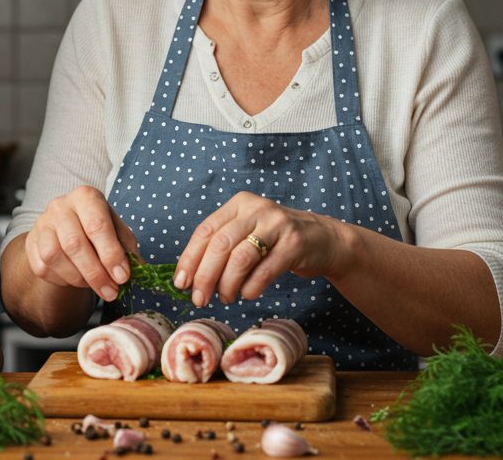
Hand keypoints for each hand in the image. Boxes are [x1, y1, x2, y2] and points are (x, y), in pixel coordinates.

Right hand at [23, 186, 138, 302]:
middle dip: (96, 274)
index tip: (122, 277)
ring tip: (94, 284)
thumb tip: (139, 269)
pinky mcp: (30, 242)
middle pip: (74, 244)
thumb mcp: (116, 230)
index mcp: (86, 196)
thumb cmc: (96, 226)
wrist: (66, 227)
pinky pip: (42, 268)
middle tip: (111, 292)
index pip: (97, 225)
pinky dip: (62, 279)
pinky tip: (75, 278)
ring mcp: (42, 224)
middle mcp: (60, 206)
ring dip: (78, 278)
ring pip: (55, 257)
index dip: (111, 254)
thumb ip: (127, 248)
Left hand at [173, 191, 356, 305]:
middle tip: (199, 299)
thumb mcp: (247, 233)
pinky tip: (248, 294)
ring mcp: (277, 224)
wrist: (322, 239)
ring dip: (228, 285)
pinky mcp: (295, 243)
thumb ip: (222, 247)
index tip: (181, 283)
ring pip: (241, 258)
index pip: (205, 231)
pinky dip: (251, 287)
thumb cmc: (275, 241)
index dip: (190, 259)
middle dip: (205, 276)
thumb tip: (190, 278)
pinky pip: (265, 270)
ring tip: (226, 298)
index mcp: (239, 204)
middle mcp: (257, 209)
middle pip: (220, 245)